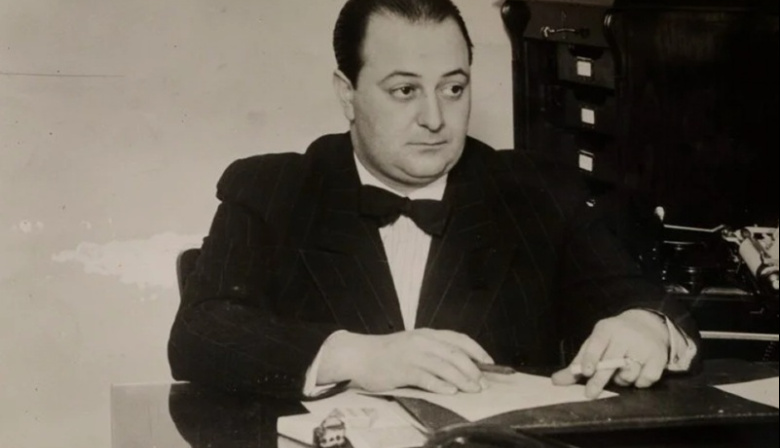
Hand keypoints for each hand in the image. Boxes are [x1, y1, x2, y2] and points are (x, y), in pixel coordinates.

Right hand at [317, 328, 493, 394]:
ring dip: (462, 379)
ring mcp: (412, 355)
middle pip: (455, 354)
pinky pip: (426, 378)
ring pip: (444, 366)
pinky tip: (450, 391)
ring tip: (473, 390)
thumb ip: (434, 351)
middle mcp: (422, 341)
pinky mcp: (402, 369)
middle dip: (473, 370)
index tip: (490, 364)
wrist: (359, 354)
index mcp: (427, 334)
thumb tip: (462, 365)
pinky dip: (440, 385)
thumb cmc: (388, 353)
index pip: (459, 339)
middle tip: (483, 384)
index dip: (477, 351)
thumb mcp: (414, 344)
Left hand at [552, 309, 669, 397]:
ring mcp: (643, 346)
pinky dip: (640, 382)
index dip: (591, 357)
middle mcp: (625, 335)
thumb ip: (576, 363)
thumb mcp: (594, 344)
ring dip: (621, 380)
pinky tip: (636, 374)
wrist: (646, 325)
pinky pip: (646, 379)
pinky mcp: (658, 357)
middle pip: (611, 361)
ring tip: (620, 372)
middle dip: (599, 380)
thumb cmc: (613, 339)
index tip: (586, 371)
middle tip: (590, 394)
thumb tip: (556, 381)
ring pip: (628, 373)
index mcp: (606, 329)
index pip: (597, 343)